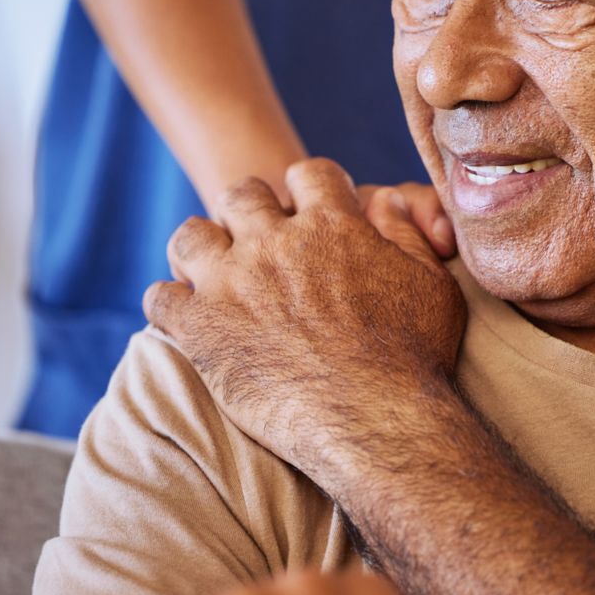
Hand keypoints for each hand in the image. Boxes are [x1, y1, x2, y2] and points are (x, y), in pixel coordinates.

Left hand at [143, 159, 467, 487]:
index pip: (310, 173)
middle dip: (250, 210)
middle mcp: (277, 241)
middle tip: (259, 240)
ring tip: (213, 272)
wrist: (376, 421)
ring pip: (191, 235)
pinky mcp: (201, 328)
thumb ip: (406, 234)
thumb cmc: (414, 356)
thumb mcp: (432, 283)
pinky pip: (161, 298)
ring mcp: (233, 282)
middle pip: (243, 194)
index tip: (311, 209)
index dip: (311, 188)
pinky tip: (187, 319)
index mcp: (333, 224)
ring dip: (201, 248)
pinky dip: (171, 304)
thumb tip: (385, 202)